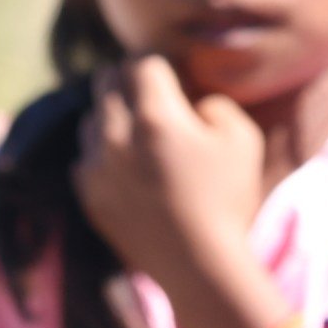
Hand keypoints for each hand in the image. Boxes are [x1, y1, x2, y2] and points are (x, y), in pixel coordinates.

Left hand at [73, 55, 271, 314]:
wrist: (201, 266)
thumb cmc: (229, 199)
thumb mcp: (243, 139)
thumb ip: (216, 106)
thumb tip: (193, 104)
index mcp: (156, 116)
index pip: (142, 63)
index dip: (157, 60)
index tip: (169, 68)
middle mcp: (116, 135)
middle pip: (106, 82)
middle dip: (127, 78)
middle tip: (149, 89)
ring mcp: (96, 167)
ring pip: (91, 119)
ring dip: (112, 115)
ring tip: (137, 129)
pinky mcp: (88, 196)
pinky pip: (85, 159)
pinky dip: (102, 154)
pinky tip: (126, 166)